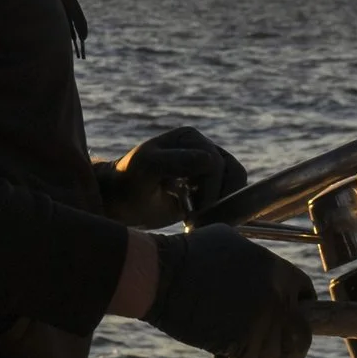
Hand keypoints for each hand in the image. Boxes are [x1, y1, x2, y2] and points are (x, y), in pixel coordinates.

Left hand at [98, 127, 247, 227]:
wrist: (120, 202)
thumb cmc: (128, 183)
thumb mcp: (146, 169)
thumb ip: (175, 161)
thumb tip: (211, 160)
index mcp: (189, 138)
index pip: (215, 163)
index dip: (209, 190)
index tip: (191, 211)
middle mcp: (202, 149)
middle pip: (232, 174)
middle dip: (218, 199)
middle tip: (196, 218)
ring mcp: (208, 169)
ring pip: (236, 185)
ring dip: (223, 206)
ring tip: (198, 219)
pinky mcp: (210, 187)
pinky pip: (232, 196)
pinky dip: (223, 211)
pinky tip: (200, 220)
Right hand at [145, 226, 314, 357]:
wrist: (162, 274)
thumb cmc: (187, 255)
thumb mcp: (230, 241)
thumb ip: (256, 260)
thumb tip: (266, 274)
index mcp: (277, 269)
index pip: (306, 294)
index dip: (300, 311)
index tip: (291, 322)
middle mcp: (276, 295)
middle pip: (301, 336)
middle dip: (293, 353)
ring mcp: (262, 320)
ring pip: (272, 353)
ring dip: (251, 353)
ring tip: (226, 340)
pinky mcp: (244, 342)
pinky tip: (215, 349)